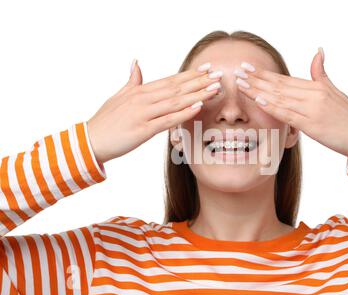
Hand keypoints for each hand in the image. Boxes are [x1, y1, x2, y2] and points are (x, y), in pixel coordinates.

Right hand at [87, 61, 220, 164]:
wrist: (90, 141)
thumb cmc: (105, 120)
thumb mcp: (118, 96)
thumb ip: (132, 80)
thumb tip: (136, 63)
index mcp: (140, 90)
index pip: (171, 80)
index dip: (191, 74)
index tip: (208, 68)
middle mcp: (144, 99)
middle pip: (177, 88)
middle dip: (200, 81)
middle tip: (219, 75)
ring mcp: (144, 113)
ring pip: (175, 101)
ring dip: (197, 94)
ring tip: (215, 89)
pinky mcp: (143, 130)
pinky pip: (167, 120)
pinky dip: (183, 113)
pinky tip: (198, 107)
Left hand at [236, 49, 347, 159]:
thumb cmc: (347, 115)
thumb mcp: (334, 90)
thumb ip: (321, 73)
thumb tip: (318, 51)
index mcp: (315, 87)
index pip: (284, 79)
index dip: (264, 74)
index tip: (248, 68)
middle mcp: (312, 95)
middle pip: (278, 86)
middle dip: (256, 79)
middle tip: (238, 72)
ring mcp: (311, 109)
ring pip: (279, 98)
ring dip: (258, 91)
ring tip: (242, 85)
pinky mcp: (311, 125)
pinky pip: (287, 114)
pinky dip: (272, 107)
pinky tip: (258, 100)